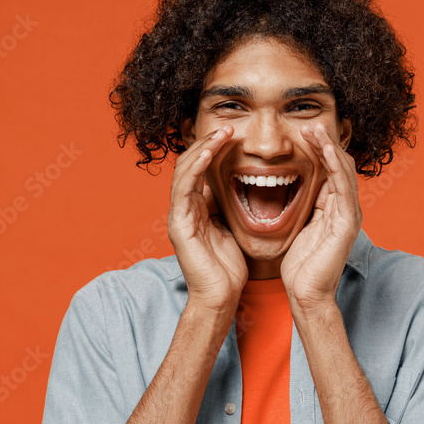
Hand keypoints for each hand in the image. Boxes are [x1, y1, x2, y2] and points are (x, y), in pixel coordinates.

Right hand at [168, 125, 247, 310]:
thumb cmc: (228, 267)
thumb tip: (244, 185)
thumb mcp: (232, 227)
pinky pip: (184, 188)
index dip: (215, 149)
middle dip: (208, 142)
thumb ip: (229, 206)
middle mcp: (185, 208)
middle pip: (191, 164)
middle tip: (229, 126)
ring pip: (185, 170)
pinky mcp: (179, 224)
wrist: (220, 297)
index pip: (201, 169)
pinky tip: (209, 152)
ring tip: (221, 133)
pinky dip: (195, 167)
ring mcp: (179, 215)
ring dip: (203, 148)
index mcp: (197, 208)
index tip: (235, 134)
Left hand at [281, 122, 361, 310]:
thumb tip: (284, 188)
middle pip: (340, 165)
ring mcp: (350, 214)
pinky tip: (325, 150)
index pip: (330, 170)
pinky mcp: (347, 223)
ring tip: (315, 129)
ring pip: (344, 170)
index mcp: (333, 209)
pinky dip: (335, 165)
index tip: (302, 133)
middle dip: (325, 143)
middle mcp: (345, 208)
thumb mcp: (297, 228)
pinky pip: (343, 187)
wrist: (306, 295)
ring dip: (330, 148)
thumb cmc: (299, 267)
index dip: (318, 150)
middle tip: (308, 124)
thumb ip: (300, 208)